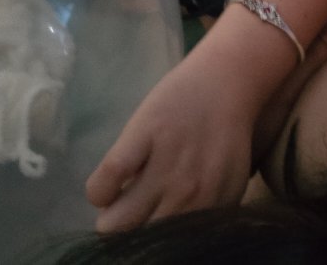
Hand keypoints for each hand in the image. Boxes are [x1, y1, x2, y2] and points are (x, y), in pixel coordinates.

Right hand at [86, 23, 326, 231]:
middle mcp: (189, 195)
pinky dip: (99, 191)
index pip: (174, 248)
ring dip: (109, 218)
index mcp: (212, 207)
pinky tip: (107, 184)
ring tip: (115, 203)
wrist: (227, 78)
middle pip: (141, 243)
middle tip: (128, 219)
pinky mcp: (139, 140)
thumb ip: (206, 211)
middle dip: (127, 236)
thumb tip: (174, 237)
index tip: (149, 234)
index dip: (154, 244)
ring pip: (114, 224)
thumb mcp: (225, 181)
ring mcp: (163, 168)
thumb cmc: (225, 130)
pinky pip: (102, 186)